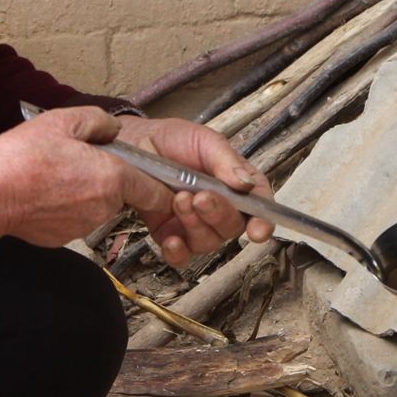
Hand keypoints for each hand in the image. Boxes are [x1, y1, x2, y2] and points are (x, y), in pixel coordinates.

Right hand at [0, 106, 173, 253]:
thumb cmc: (21, 159)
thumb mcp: (62, 121)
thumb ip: (98, 121)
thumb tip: (112, 129)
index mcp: (112, 178)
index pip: (156, 190)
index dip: (159, 182)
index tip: (156, 174)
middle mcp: (104, 207)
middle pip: (123, 194)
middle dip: (112, 179)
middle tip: (82, 160)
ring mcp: (84, 226)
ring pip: (98, 206)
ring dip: (87, 192)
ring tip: (58, 174)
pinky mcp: (64, 237)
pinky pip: (76, 218)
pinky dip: (67, 207)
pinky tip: (46, 192)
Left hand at [113, 115, 275, 269]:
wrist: (132, 145)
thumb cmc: (171, 139)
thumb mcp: (202, 139)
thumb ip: (225, 160)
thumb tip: (246, 184)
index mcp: (235, 183)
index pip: (259, 204)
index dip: (264, 220)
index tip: (258, 229)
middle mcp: (220, 207)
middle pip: (233, 225)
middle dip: (219, 214)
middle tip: (201, 197)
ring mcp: (195, 224)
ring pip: (209, 241)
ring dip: (195, 225)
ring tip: (178, 199)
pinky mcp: (169, 235)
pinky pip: (181, 257)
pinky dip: (178, 252)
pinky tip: (171, 240)